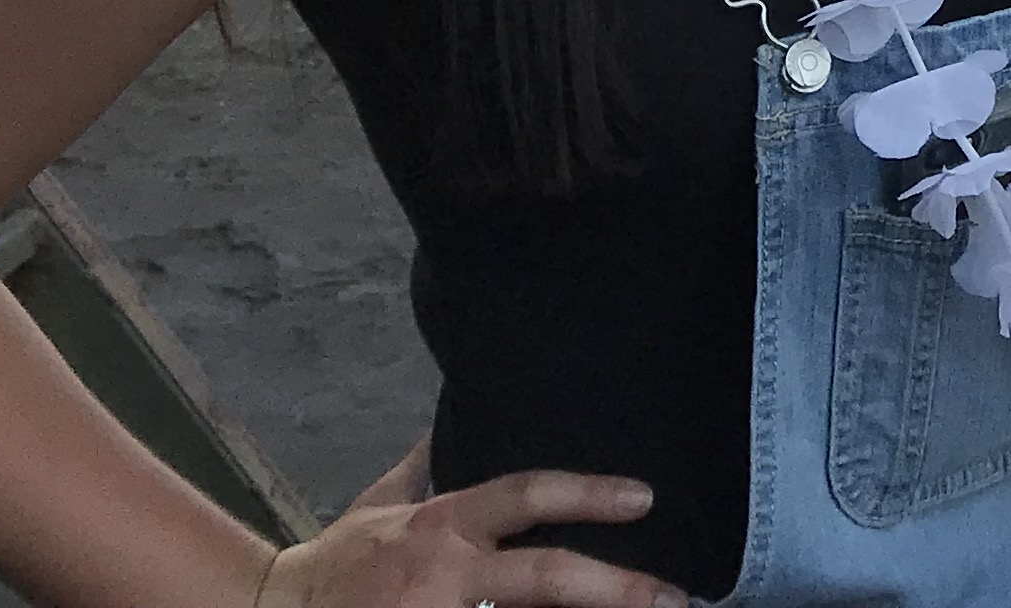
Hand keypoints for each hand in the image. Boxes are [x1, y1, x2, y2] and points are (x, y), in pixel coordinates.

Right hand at [251, 452, 675, 607]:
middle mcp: (449, 575)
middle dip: (616, 587)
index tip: (643, 498)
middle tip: (674, 597)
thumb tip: (449, 420)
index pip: (526, 495)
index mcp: (443, 526)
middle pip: (547, 575)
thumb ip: (421, 467)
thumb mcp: (378, 503)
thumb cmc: (336, 564)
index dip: (587, 493)